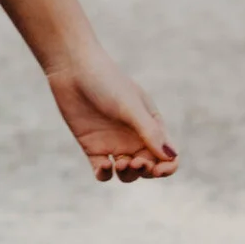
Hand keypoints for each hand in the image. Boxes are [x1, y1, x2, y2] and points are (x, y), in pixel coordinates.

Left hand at [46, 49, 177, 184]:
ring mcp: (113, 143)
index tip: (160, 169)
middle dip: (146, 171)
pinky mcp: (92, 147)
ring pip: (127, 173)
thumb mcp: (130, 107)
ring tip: (120, 164)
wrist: (73, 69)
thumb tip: (171, 156)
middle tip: (136, 163)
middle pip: (148, 167)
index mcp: (150, 125)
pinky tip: (104, 165)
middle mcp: (134, 137)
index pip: (167, 154)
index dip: (167, 166)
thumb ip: (149, 132)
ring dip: (128, 175)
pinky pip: (102, 171)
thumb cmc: (106, 82)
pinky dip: (105, 174)